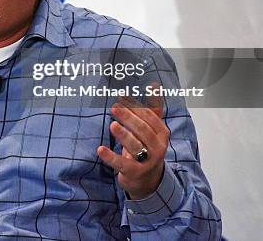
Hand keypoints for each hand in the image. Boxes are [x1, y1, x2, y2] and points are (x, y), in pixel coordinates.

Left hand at [96, 83, 169, 199]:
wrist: (149, 178)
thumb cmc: (148, 147)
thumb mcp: (153, 128)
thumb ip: (153, 107)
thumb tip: (154, 84)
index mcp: (162, 134)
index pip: (150, 118)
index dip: (136, 107)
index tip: (121, 97)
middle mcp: (158, 148)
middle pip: (143, 131)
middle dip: (129, 118)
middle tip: (115, 108)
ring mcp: (147, 161)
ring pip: (135, 147)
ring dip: (124, 136)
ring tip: (112, 125)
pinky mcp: (134, 172)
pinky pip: (122, 164)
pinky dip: (110, 157)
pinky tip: (100, 149)